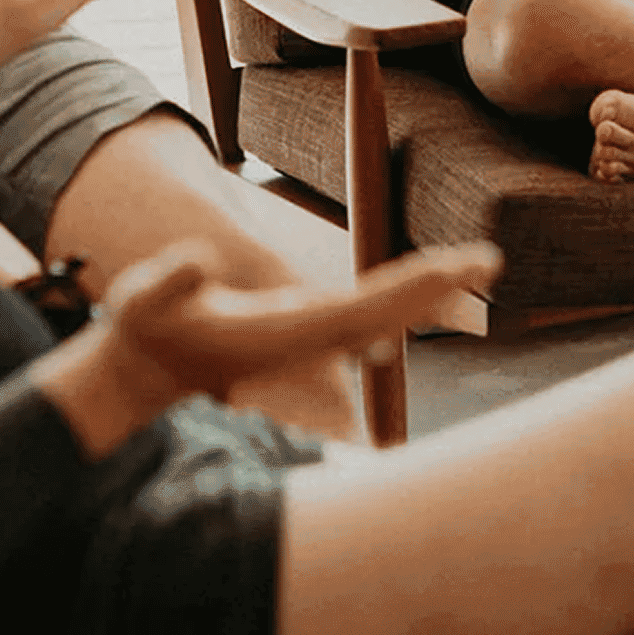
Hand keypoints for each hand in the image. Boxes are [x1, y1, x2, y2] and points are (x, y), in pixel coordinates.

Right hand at [38, 241, 502, 453]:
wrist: (143, 374)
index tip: (453, 269)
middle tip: (491, 260)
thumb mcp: (143, 301)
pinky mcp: (302, 330)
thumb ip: (168, 282)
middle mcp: (308, 338)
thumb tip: (198, 260)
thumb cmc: (145, 331)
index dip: (411, 287)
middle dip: (437, 285)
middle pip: (387, 309)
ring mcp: (308, 337)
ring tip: (473, 266)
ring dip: (426, 289)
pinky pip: (364, 312)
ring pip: (382, 311)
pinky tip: (427, 288)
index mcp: (286, 332)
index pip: (364, 305)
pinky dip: (399, 296)